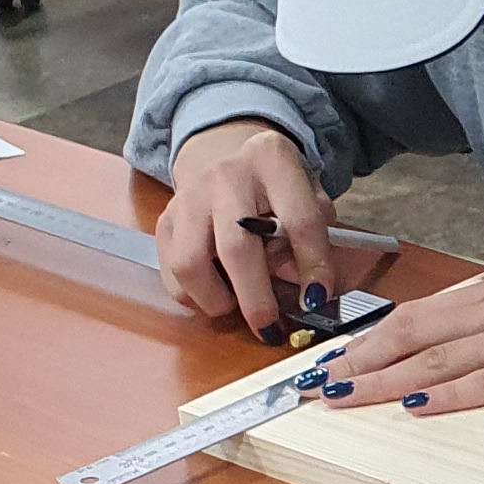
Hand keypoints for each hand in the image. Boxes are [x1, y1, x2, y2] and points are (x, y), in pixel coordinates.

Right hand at [159, 118, 332, 338]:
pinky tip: (216, 292)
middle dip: (255, 297)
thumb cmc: (276, 187)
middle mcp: (225, 176)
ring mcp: (188, 198)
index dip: (313, 264)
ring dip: (216, 298)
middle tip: (269, 327)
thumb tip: (306, 287)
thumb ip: (315, 237)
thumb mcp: (309, 197)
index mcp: (273, 161)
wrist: (225, 156)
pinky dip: (193, 296)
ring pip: (191, 263)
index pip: (300, 219)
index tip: (317, 297)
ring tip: (236, 305)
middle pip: (236, 246)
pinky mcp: (165, 221)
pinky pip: (172, 272)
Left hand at [313, 245, 483, 414]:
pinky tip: (415, 406)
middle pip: (412, 337)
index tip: (337, 358)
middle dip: (361, 362)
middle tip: (320, 384)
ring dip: (386, 381)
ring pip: (437, 361)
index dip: (370, 339)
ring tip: (347, 397)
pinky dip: (446, 395)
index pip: (416, 316)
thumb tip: (480, 317)